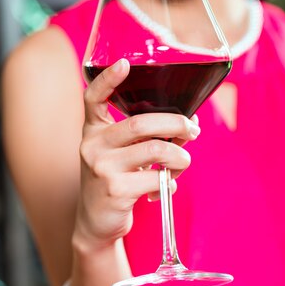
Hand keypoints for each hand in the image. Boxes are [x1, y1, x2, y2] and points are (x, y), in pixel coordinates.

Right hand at [74, 59, 200, 250]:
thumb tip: (188, 123)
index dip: (108, 79)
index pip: (93, 98)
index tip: (124, 63)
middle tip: (192, 130)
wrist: (97, 222)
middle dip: (175, 123)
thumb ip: (145, 136)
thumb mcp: (120, 154)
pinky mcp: (115, 190)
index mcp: (93, 131)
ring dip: (180, 156)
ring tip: (182, 162)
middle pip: (140, 123)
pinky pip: (157, 177)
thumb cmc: (117, 179)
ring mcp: (102, 168)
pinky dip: (170, 181)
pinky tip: (165, 186)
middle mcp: (92, 145)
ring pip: (156, 149)